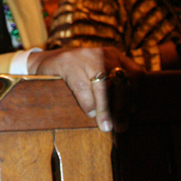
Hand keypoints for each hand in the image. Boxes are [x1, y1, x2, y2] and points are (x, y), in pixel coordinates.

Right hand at [27, 46, 142, 132]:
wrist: (44, 64)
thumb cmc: (75, 75)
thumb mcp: (97, 75)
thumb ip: (113, 88)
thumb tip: (131, 111)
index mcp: (114, 56)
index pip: (135, 73)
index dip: (137, 94)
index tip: (133, 111)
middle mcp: (103, 54)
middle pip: (122, 81)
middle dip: (122, 107)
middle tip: (121, 127)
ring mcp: (85, 57)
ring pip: (104, 84)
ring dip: (106, 109)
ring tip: (106, 125)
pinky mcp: (68, 63)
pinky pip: (83, 87)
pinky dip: (88, 103)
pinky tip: (89, 113)